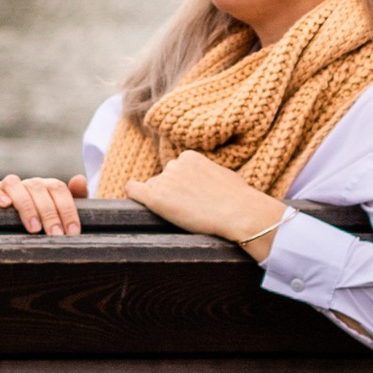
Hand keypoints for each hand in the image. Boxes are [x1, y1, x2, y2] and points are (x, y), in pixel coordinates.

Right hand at [0, 171, 88, 236]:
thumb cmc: (42, 225)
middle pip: (38, 188)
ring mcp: (4, 188)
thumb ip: (74, 199)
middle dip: (49, 212)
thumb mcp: (60, 215)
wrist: (9, 230)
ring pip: (13, 184)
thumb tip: (80, 180)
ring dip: (25, 205)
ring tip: (33, 227)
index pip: (58, 188)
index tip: (72, 232)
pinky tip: (5, 205)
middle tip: (55, 234)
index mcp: (45, 187)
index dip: (67, 209)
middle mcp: (25, 184)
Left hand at [132, 150, 289, 257]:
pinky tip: (137, 206)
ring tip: (182, 215)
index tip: (189, 199)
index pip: (175, 170)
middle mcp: (173, 164)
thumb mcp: (224, 177)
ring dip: (161, 201)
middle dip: (170, 194)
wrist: (239, 211)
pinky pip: (133, 190)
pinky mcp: (155, 196)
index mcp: (189, 157)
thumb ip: (207, 175)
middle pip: (162, 180)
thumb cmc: (239, 198)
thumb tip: (210, 183)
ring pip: (152, 189)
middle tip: (187, 210)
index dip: (180, 187)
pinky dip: (134, 195)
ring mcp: (164, 179)